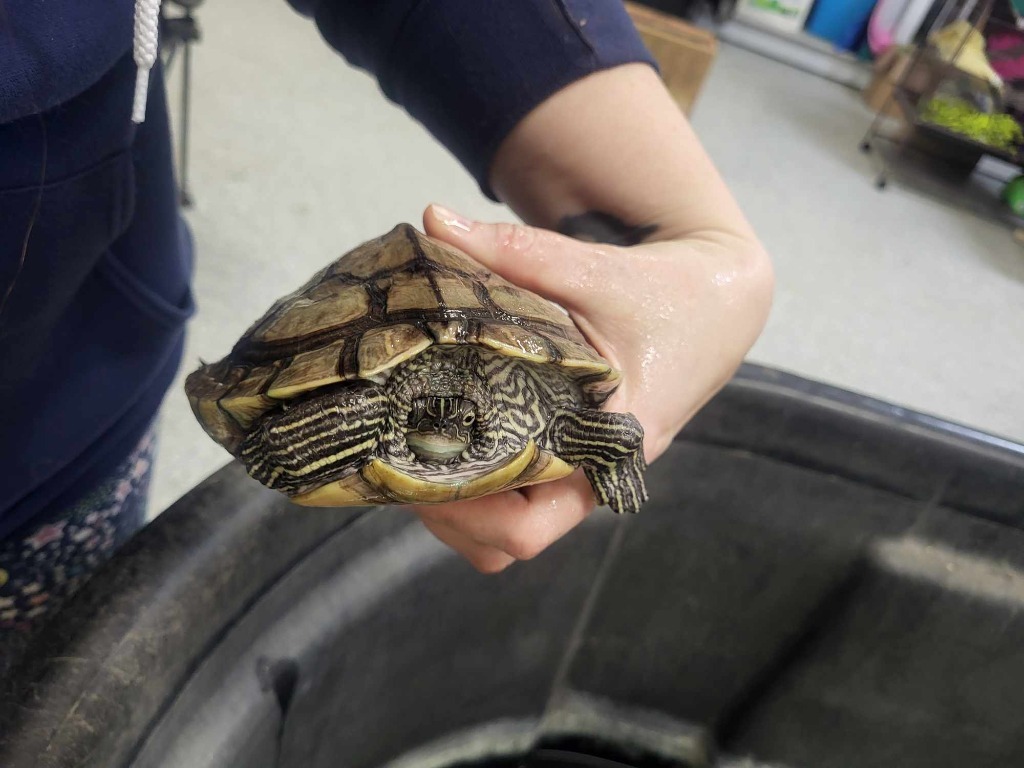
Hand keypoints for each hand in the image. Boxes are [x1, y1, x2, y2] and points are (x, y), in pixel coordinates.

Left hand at [412, 204, 772, 571]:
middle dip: (448, 514)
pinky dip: (479, 488)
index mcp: (609, 445)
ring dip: (460, 509)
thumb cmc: (668, 294)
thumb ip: (516, 250)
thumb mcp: (596, 269)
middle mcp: (593, 473)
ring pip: (509, 531)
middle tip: (398, 458)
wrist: (716, 306)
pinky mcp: (572, 457)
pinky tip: (446, 439)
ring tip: (413, 453)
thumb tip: (433, 220)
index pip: (529, 526)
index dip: (464, 512)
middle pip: (506, 541)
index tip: (415, 469)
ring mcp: (582, 471)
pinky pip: (520, 499)